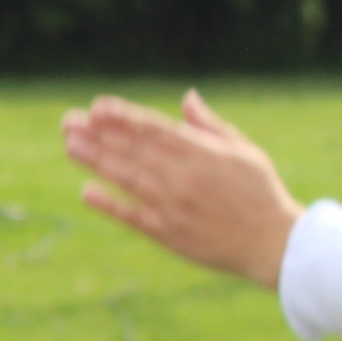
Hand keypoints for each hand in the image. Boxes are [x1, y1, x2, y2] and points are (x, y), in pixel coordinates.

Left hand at [61, 89, 303, 288]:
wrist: (275, 244)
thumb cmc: (260, 192)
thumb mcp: (244, 150)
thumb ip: (209, 125)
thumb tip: (186, 96)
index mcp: (203, 153)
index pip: (154, 129)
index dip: (123, 117)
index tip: (97, 106)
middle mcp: (183, 177)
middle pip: (133, 150)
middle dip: (98, 133)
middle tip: (67, 120)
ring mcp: (173, 205)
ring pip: (127, 177)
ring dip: (96, 160)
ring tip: (69, 144)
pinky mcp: (168, 233)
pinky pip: (132, 216)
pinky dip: (109, 204)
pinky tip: (86, 191)